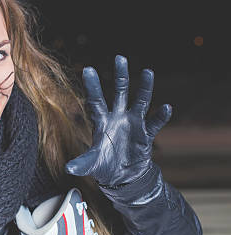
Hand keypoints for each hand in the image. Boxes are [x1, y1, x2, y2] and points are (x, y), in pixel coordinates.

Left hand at [64, 55, 171, 186]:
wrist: (121, 176)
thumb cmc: (103, 166)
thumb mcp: (90, 165)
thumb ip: (81, 164)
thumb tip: (68, 169)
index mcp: (101, 122)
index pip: (95, 100)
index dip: (92, 86)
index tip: (87, 69)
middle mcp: (117, 118)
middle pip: (119, 92)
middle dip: (120, 75)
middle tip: (120, 57)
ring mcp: (132, 124)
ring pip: (140, 101)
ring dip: (144, 88)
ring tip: (147, 71)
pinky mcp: (145, 134)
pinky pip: (154, 123)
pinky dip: (160, 116)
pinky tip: (166, 108)